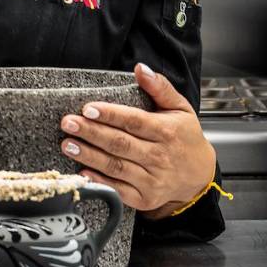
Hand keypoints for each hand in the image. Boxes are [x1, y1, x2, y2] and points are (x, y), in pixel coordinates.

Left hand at [58, 62, 216, 215]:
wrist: (198, 176)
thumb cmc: (186, 138)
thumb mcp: (181, 108)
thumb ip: (160, 87)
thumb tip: (140, 69)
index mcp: (167, 132)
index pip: (134, 121)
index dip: (110, 114)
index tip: (88, 108)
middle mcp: (160, 157)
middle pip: (120, 143)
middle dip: (91, 132)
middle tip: (68, 123)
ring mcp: (152, 180)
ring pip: (115, 166)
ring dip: (89, 156)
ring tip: (68, 144)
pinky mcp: (145, 198)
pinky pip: (118, 190)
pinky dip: (99, 182)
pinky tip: (83, 172)